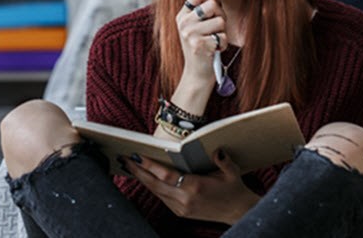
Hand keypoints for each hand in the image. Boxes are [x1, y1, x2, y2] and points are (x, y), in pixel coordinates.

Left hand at [121, 149, 259, 224]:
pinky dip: (152, 186)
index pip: (166, 175)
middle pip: (155, 184)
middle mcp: (185, 199)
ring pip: (156, 192)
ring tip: (130, 165)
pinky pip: (162, 197)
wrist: (238, 211)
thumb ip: (223, 160)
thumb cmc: (234, 188)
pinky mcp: (180, 212)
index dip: (149, 166)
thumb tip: (216, 150)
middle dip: (137, 171)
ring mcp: (181, 208)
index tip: (136, 156)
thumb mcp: (232, 172)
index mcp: (196, 187)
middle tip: (124, 158)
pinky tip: (145, 177)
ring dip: (142, 179)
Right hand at [178, 0, 227, 85]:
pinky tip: (214, 49)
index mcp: (182, 15)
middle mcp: (184, 23)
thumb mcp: (195, 25)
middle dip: (221, 15)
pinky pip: (222, 37)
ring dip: (222, 32)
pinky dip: (223, 44)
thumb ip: (201, 7)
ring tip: (214, 40)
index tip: (215, 6)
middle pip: (213, 4)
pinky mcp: (199, 46)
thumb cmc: (201, 46)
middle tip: (216, 27)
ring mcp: (190, 34)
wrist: (196, 73)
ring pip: (220, 21)